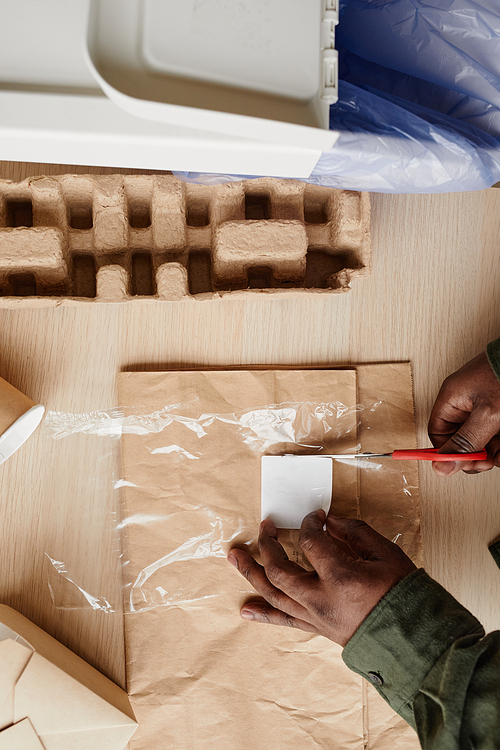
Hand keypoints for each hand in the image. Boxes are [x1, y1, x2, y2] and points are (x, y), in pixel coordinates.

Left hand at [227, 511, 416, 646]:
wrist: (414, 641)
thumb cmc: (404, 596)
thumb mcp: (386, 554)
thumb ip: (355, 532)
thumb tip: (331, 521)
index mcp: (340, 576)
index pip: (311, 541)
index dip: (310, 523)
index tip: (316, 516)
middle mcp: (320, 598)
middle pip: (279, 568)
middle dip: (267, 544)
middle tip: (265, 526)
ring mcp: (315, 616)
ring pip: (272, 593)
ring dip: (251, 573)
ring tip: (234, 556)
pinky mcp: (316, 629)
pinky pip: (284, 621)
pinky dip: (263, 615)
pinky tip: (245, 610)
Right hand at [428, 351, 499, 475]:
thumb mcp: (487, 415)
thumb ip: (465, 442)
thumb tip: (441, 465)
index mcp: (452, 398)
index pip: (438, 434)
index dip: (447, 452)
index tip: (460, 465)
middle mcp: (465, 402)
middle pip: (461, 439)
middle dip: (475, 453)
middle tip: (488, 459)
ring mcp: (483, 405)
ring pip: (481, 438)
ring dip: (492, 450)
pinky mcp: (498, 408)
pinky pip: (494, 432)